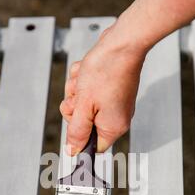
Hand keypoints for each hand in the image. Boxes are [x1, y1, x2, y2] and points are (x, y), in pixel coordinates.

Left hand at [60, 22, 145, 154]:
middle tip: (79, 96)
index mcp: (113, 127)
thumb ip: (77, 131)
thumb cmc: (106, 72)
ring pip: (83, 105)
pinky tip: (86, 71)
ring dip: (77, 91)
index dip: (78, 136)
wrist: (121, 43)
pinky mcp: (111, 88)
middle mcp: (117, 117)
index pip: (92, 146)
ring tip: (83, 80)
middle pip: (85, 124)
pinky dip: (83, 81)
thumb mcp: (84, 106)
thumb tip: (73, 151)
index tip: (73, 121)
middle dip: (75, 108)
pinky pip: (88, 90)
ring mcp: (114, 102)